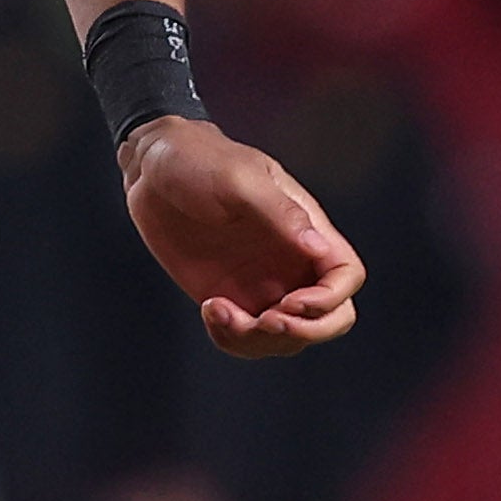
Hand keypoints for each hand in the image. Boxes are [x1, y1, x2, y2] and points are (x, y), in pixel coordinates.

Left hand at [119, 117, 362, 360]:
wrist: (154, 169)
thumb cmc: (202, 160)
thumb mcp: (240, 179)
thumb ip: (279, 212)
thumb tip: (318, 247)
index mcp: (305, 229)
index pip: (346, 276)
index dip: (330, 300)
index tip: (290, 302)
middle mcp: (290, 261)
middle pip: (330, 317)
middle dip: (304, 332)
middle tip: (262, 321)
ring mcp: (260, 282)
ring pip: (287, 337)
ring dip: (260, 341)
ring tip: (219, 312)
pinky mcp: (228, 296)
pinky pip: (246, 337)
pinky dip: (233, 339)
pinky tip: (210, 310)